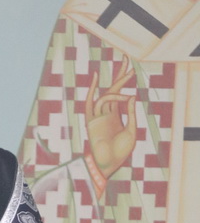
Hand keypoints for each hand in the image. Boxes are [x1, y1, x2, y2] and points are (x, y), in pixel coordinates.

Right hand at [85, 57, 137, 180]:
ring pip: (106, 95)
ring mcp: (99, 116)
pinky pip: (91, 103)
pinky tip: (96, 79)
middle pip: (113, 88)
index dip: (124, 80)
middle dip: (120, 74)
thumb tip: (131, 95)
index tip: (131, 67)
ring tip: (127, 83)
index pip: (120, 93)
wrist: (109, 164)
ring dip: (117, 87)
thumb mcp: (132, 130)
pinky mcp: (91, 121)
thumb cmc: (121, 151)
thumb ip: (130, 113)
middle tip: (127, 58)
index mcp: (116, 115)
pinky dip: (93, 91)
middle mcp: (107, 112)